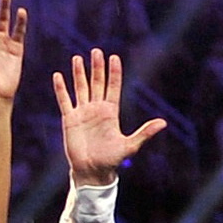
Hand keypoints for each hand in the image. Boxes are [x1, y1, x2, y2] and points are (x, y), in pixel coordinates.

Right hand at [53, 50, 166, 187]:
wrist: (92, 171)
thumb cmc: (111, 160)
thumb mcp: (130, 146)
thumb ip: (144, 133)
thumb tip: (163, 123)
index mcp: (111, 112)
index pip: (113, 86)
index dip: (113, 72)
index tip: (113, 57)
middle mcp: (96, 109)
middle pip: (96, 83)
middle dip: (96, 67)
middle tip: (96, 51)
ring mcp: (82, 113)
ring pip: (80, 88)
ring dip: (79, 73)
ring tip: (77, 58)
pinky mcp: (69, 120)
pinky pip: (64, 101)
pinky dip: (61, 89)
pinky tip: (58, 76)